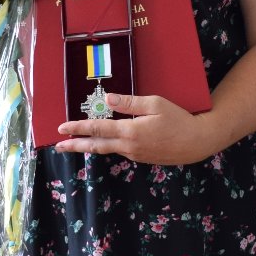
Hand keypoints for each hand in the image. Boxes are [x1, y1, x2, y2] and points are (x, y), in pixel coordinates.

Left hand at [55, 92, 224, 165]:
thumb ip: (130, 102)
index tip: (62, 128)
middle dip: (75, 145)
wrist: (197, 142)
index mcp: (130, 131)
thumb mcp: (156, 104)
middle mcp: (129, 146)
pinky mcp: (141, 157)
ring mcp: (135, 154)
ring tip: (74, 146)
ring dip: (89, 147)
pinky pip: (119, 151)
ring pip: (107, 150)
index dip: (78, 128)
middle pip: (96, 146)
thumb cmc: (179, 119)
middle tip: (58, 146)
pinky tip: (102, 144)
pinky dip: (106, 147)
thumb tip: (108, 98)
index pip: (97, 129)